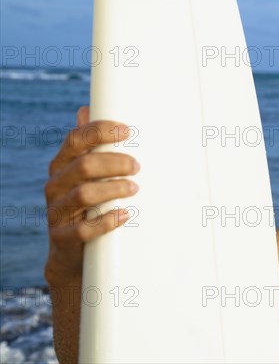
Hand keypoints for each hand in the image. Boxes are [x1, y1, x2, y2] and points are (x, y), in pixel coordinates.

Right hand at [44, 106, 139, 285]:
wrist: (71, 253)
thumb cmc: (86, 206)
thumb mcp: (86, 175)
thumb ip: (90, 147)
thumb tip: (86, 109)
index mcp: (63, 164)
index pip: (77, 139)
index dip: (101, 131)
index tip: (127, 131)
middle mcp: (56, 185)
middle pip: (85, 165)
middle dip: (115, 162)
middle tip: (137, 167)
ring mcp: (57, 211)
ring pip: (84, 194)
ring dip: (114, 188)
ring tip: (134, 188)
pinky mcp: (63, 237)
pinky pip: (84, 229)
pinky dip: (107, 221)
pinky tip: (125, 215)